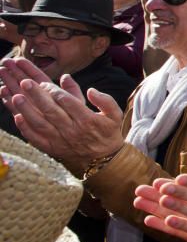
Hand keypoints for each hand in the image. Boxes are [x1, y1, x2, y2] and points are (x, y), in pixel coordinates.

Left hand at [0, 58, 124, 166]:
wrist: (104, 159)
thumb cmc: (108, 132)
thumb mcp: (115, 115)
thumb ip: (105, 100)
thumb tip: (91, 90)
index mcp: (87, 120)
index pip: (67, 102)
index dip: (54, 91)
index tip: (44, 83)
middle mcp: (72, 130)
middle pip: (51, 110)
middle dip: (37, 95)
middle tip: (25, 82)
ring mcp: (61, 140)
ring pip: (40, 123)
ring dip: (27, 110)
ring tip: (16, 97)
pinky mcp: (53, 148)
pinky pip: (36, 139)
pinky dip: (26, 129)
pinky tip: (17, 117)